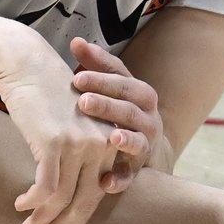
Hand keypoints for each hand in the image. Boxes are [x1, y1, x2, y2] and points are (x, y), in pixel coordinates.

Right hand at [0, 38, 146, 223]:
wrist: (26, 62)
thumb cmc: (43, 91)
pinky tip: (20, 205)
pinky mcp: (55, 143)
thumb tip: (59, 189)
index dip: (78, 217)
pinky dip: (33, 201)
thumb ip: (74, 152)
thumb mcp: (68, 123)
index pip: (97, 192)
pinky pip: (46, 187)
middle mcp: (100, 146)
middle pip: (85, 201)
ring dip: (43, 221)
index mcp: (107, 143)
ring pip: (63, 199)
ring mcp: (80, 145)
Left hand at [68, 37, 164, 193]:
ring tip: (110, 137)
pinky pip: (132, 176)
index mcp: (140, 94)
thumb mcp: (109, 85)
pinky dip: (121, 179)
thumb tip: (76, 40)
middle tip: (82, 102)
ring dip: (125, 139)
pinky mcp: (139, 169)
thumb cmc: (116, 108)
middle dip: (107, 105)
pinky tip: (106, 182)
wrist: (145, 147)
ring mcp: (146, 144)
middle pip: (130, 109)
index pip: (124, 82)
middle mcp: (147, 118)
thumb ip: (95, 64)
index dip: (102, 78)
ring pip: (138, 141)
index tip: (76, 77)